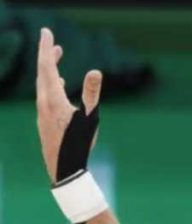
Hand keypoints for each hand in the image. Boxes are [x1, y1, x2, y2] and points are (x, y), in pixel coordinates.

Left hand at [35, 28, 102, 182]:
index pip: (47, 67)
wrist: (63, 169)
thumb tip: (95, 71)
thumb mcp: (90, 118)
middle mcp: (43, 103)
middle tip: (52, 42)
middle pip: (42, 73)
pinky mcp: (44, 121)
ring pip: (42, 85)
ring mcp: (41, 113)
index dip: (47, 48)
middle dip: (47, 56)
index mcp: (53, 99)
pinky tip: (58, 88)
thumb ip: (91, 94)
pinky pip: (44, 96)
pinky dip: (50, 85)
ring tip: (56, 60)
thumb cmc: (78, 145)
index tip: (47, 32)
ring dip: (49, 71)